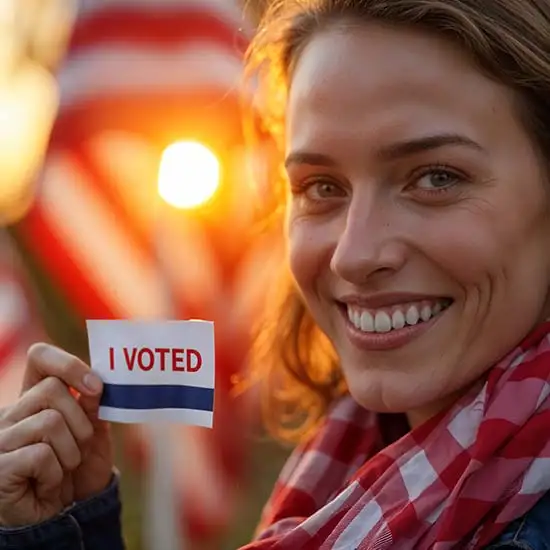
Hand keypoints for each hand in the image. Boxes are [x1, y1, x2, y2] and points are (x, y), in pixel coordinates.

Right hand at [0, 343, 113, 526]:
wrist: (63, 515)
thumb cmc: (77, 470)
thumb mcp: (92, 433)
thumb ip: (92, 406)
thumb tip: (95, 384)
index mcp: (34, 398)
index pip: (40, 357)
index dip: (68, 363)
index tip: (94, 387)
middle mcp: (12, 413)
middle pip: (52, 389)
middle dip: (79, 421)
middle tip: (78, 448)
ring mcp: (0, 439)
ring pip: (50, 421)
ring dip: (70, 451)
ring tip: (62, 469)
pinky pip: (41, 454)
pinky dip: (55, 472)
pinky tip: (46, 484)